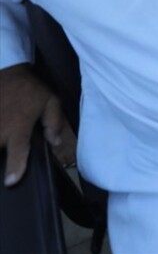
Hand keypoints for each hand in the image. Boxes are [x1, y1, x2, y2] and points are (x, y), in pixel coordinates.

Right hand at [1, 64, 74, 186]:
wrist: (7, 71)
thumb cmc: (29, 89)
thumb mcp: (50, 101)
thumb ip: (54, 123)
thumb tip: (55, 143)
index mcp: (19, 127)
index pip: (18, 151)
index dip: (15, 167)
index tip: (10, 182)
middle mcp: (0, 128)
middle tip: (6, 161)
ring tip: (3, 140)